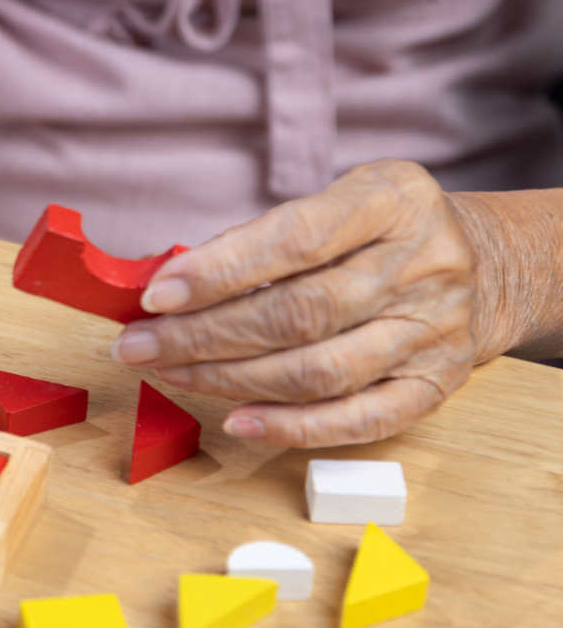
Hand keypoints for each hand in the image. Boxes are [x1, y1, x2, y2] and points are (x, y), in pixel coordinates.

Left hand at [112, 159, 493, 446]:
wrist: (487, 264)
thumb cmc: (379, 232)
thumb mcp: (337, 201)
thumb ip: (263, 237)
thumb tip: (168, 287)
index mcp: (393, 201)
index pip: (296, 239)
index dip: (220, 271)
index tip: (156, 295)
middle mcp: (423, 265)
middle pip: (298, 313)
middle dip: (204, 334)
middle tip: (139, 345)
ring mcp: (433, 331)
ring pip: (318, 371)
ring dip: (229, 379)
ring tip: (170, 373)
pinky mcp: (435, 385)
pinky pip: (358, 419)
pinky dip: (291, 427)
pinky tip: (236, 420)